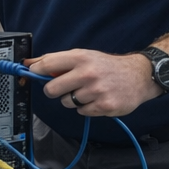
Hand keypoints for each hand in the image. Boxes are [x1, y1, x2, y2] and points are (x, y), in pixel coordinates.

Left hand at [30, 49, 162, 116]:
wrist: (139, 76)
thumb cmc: (106, 66)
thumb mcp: (83, 56)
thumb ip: (57, 60)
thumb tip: (29, 64)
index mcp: (80, 58)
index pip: (46, 65)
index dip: (35, 71)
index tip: (32, 74)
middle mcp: (87, 73)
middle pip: (51, 89)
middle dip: (54, 90)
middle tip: (65, 87)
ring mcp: (96, 91)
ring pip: (67, 102)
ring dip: (74, 99)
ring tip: (88, 91)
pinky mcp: (104, 106)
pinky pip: (81, 112)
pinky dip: (86, 108)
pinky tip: (97, 99)